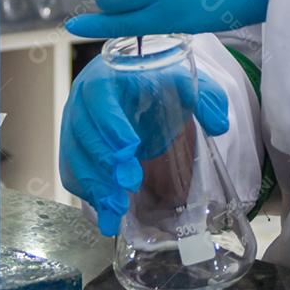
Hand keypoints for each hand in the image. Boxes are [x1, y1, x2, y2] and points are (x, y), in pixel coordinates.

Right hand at [59, 55, 229, 235]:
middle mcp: (81, 102)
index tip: (130, 149)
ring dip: (94, 185)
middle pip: (83, 132)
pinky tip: (106, 210)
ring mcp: (72, 127)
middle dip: (104, 162)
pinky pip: (71, 173)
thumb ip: (205, 98)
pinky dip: (88, 193)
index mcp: (105, 78)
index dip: (111, 124)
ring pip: (74, 157)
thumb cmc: (154, 86)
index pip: (99, 98)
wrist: (134, 92)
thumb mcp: (182, 83)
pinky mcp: (73, 150)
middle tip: (129, 184)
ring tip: (116, 210)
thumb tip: (218, 124)